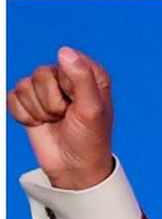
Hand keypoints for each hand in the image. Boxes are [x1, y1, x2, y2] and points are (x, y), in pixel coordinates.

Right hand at [7, 46, 114, 189]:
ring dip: (39, 111)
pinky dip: (25, 116)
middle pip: (41, 74)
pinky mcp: (28, 101)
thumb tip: (64, 51)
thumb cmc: (90, 140)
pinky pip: (12, 98)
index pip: (65, 61)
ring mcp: (46, 89)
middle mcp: (66, 77)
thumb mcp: (92, 109)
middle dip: (51, 101)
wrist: (74, 167)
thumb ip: (82, 79)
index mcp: (89, 74)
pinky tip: (41, 124)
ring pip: (24, 86)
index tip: (78, 104)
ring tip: (56, 121)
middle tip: (66, 116)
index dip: (67, 85)